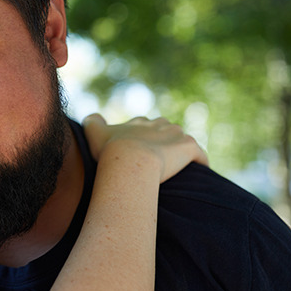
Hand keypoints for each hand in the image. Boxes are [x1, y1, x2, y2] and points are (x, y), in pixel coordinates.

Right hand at [83, 114, 207, 182]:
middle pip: (166, 131)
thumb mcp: (94, 133)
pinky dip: (199, 163)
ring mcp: (176, 135)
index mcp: (141, 122)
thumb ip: (93, 122)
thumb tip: (92, 117)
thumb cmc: (111, 150)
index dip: (143, 140)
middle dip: (163, 143)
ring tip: (177, 170)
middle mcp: (160, 124)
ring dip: (181, 153)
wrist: (130, 161)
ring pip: (182, 142)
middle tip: (158, 163)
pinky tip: (196, 173)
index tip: (140, 155)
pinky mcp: (189, 147)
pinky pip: (199, 155)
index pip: (146, 127)